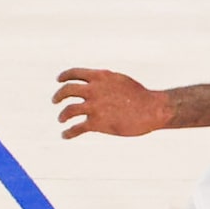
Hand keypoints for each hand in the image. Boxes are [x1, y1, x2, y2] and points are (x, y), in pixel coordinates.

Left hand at [53, 68, 169, 138]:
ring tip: (61, 119)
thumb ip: (106, 83)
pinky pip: (77, 128)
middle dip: (59, 96)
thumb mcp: (121, 82)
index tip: (59, 80)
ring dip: (63, 115)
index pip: (75, 73)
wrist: (154, 109)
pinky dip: (69, 132)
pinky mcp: (98, 123)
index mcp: (101, 77)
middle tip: (56, 101)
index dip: (64, 76)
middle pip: (67, 90)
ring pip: (68, 110)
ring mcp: (95, 106)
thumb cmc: (142, 97)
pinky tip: (65, 135)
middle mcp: (94, 90)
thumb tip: (97, 86)